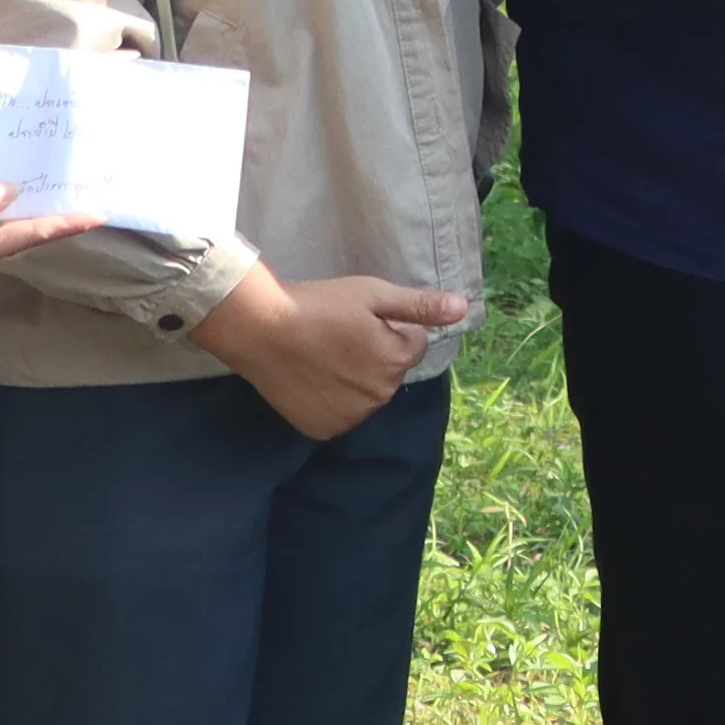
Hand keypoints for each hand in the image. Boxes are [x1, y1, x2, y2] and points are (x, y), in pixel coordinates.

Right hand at [0, 182, 102, 281]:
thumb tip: (13, 193)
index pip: (33, 234)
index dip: (67, 223)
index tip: (97, 214)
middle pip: (25, 236)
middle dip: (54, 219)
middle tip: (85, 200)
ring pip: (6, 234)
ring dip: (29, 216)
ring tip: (55, 194)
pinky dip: (2, 216)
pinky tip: (7, 198)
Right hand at [195, 262, 481, 440]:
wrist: (260, 330)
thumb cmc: (318, 304)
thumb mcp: (372, 294)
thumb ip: (419, 306)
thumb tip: (463, 309)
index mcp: (396, 361)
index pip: (413, 343)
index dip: (388, 326)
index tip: (357, 318)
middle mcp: (380, 396)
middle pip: (390, 371)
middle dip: (374, 353)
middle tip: (337, 334)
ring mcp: (351, 417)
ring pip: (367, 394)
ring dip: (354, 379)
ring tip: (322, 354)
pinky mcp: (323, 430)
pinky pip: (341, 414)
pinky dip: (331, 400)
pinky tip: (311, 379)